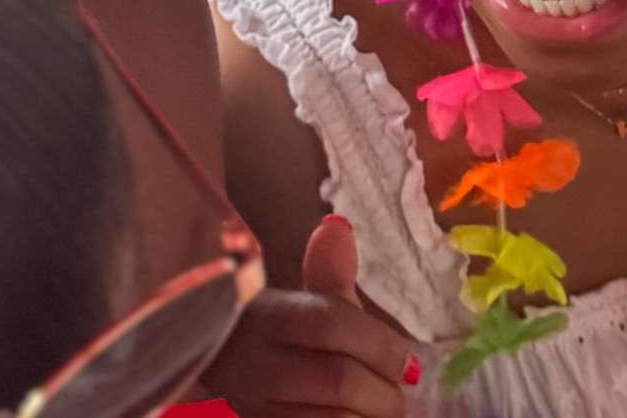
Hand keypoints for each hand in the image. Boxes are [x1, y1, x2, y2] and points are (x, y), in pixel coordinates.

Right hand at [202, 215, 416, 416]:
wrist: (218, 379)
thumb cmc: (275, 343)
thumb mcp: (298, 307)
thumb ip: (327, 275)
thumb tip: (338, 228)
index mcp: (267, 316)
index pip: (331, 323)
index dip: (381, 345)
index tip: (409, 364)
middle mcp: (251, 362)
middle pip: (338, 378)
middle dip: (383, 393)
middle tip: (399, 398)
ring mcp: (248, 405)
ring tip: (376, 413)